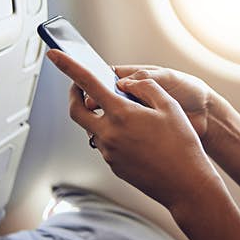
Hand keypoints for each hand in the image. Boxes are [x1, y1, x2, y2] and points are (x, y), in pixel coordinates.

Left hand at [47, 50, 222, 210]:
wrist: (186, 184)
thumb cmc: (181, 144)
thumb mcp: (169, 105)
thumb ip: (144, 87)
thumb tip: (126, 83)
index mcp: (121, 114)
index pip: (87, 83)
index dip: (68, 66)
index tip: (54, 54)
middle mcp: (109, 134)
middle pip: (76, 110)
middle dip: (74, 95)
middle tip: (80, 87)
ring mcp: (109, 153)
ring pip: (92, 129)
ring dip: (99, 117)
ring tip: (125, 114)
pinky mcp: (114, 166)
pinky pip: (105, 144)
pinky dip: (111, 134)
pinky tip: (135, 136)